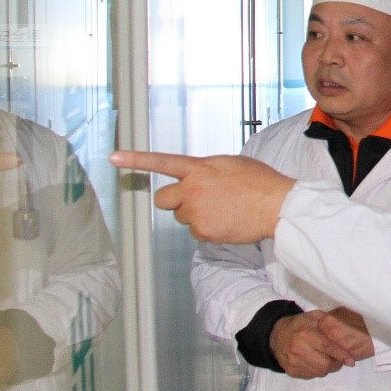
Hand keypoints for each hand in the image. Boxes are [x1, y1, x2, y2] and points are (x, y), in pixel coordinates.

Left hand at [110, 151, 294, 243]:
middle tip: (197, 199)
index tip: (114, 158)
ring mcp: (195, 212)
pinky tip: (226, 220)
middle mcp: (192, 189)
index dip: (135, 160)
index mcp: (199, 168)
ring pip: (181, 217)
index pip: (162, 162)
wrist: (276, 206)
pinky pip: (195, 231)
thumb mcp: (230, 164)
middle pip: (163, 199)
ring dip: (195, 214)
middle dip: (175, 200)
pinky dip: (208, 228)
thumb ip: (206, 169)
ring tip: (223, 209)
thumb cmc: (260, 183)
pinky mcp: (202, 231)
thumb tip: (197, 176)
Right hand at [271, 308, 375, 378]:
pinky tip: (316, 362)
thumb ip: (329, 323)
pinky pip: (311, 376)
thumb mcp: (315, 317)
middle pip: (324, 364)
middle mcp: (298, 349)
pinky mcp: (291, 371)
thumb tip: (343, 334)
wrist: (277, 336)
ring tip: (327, 359)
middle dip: (336, 363)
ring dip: (328, 368)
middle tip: (339, 359)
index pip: (327, 347)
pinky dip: (317, 371)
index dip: (341, 355)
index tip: (351, 361)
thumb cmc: (300, 324)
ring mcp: (293, 362)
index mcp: (305, 333)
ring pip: (319, 372)